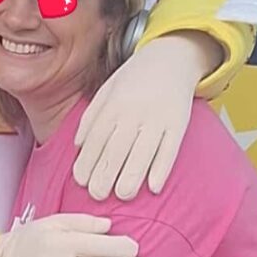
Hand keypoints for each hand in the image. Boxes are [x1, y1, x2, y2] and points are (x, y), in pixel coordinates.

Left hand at [74, 32, 216, 199]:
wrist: (169, 60)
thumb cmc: (132, 80)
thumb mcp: (106, 91)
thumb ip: (90, 117)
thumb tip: (78, 145)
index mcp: (113, 105)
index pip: (97, 138)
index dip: (87, 161)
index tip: (80, 181)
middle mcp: (133, 112)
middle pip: (117, 148)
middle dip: (105, 173)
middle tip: (96, 195)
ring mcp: (157, 118)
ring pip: (143, 152)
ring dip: (131, 176)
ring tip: (122, 195)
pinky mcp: (178, 124)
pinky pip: (170, 149)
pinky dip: (162, 168)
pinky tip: (154, 187)